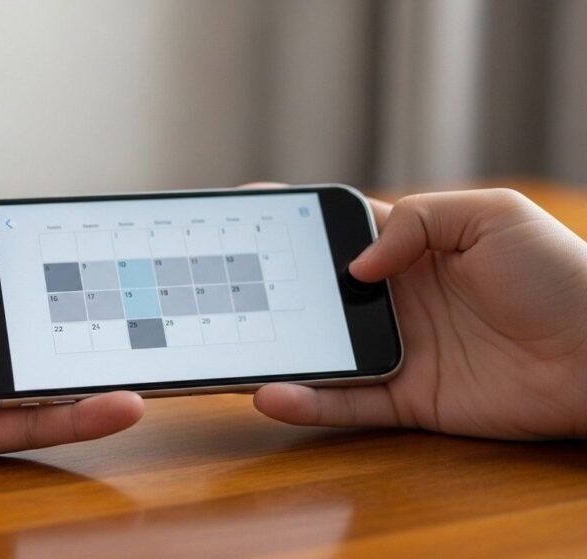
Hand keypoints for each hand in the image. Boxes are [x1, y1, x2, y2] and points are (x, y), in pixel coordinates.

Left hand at [0, 172, 143, 497]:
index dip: (15, 249)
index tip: (64, 241)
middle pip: (10, 313)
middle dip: (58, 303)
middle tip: (113, 290)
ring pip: (35, 368)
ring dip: (85, 362)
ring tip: (133, 349)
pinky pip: (38, 420)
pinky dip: (83, 416)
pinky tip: (127, 403)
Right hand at [255, 189, 586, 439]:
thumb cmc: (561, 275)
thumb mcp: (492, 216)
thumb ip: (417, 222)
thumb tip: (355, 267)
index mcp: (412, 251)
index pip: (338, 234)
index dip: (292, 226)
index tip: (243, 214)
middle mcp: (396, 301)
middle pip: (318, 295)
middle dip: (269, 290)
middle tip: (218, 288)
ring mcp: (399, 352)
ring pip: (322, 353)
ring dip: (277, 350)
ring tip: (232, 346)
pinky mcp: (410, 401)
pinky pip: (348, 405)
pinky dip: (308, 402)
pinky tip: (272, 393)